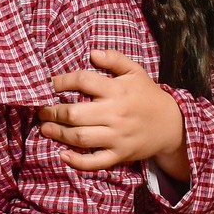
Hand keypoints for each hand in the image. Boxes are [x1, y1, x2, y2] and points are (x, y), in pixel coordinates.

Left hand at [38, 49, 188, 176]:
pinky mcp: (119, 155)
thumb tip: (92, 52)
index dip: (62, 81)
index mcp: (117, 90)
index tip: (48, 83)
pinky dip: (77, 161)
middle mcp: (115, 114)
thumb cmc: (147, 95)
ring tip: (44, 128)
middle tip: (40, 110)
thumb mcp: (135, 71)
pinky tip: (62, 155)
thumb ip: (114, 59)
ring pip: (81, 138)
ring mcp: (117, 137)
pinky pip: (95, 162)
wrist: (172, 125)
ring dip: (59, 134)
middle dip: (53, 112)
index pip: (84, 81)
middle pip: (76, 114)